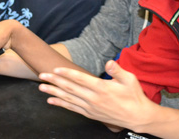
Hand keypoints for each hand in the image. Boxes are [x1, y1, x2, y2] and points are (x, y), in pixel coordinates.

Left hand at [38, 60, 156, 130]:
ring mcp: (90, 107)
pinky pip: (72, 108)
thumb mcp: (129, 79)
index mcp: (102, 88)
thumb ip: (117, 70)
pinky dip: (61, 104)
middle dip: (54, 81)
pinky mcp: (90, 114)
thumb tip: (109, 62)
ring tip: (41, 87)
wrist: (137, 116)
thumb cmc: (134, 96)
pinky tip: (51, 101)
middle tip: (42, 75)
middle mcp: (93, 98)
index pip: (80, 79)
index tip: (55, 68)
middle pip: (70, 88)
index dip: (66, 73)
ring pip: (68, 98)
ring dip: (53, 93)